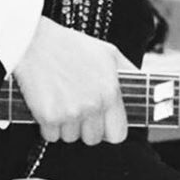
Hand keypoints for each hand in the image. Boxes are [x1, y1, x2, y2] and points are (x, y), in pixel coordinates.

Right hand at [13, 17, 133, 144]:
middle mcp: (93, 105)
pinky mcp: (48, 116)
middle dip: (84, 127)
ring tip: (59, 100)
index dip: (108, 129)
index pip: (118, 134)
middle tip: (74, 106)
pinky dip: (46, 125)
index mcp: (110, 92)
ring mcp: (70, 113)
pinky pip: (50, 136)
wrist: (32, 41)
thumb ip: (128, 72)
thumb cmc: (69, 45)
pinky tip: (46, 103)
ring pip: (70, 138)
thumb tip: (147, 85)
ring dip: (64, 126)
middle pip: (92, 139)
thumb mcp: (107, 53)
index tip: (100, 122)